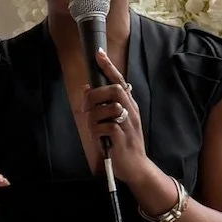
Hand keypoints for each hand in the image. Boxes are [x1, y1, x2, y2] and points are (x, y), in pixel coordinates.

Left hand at [81, 50, 148, 179]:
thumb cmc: (122, 143)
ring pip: (108, 108)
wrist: (136, 167)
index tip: (99, 54)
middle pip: (115, 90)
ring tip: (93, 127)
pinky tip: (99, 138)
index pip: (120, 81)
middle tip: (87, 106)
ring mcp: (128, 124)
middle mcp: (131, 112)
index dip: (109, 67)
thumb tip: (86, 89)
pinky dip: (96, 131)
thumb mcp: (113, 122)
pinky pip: (104, 127)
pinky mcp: (122, 138)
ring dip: (94, 116)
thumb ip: (102, 106)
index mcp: (129, 106)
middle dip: (96, 95)